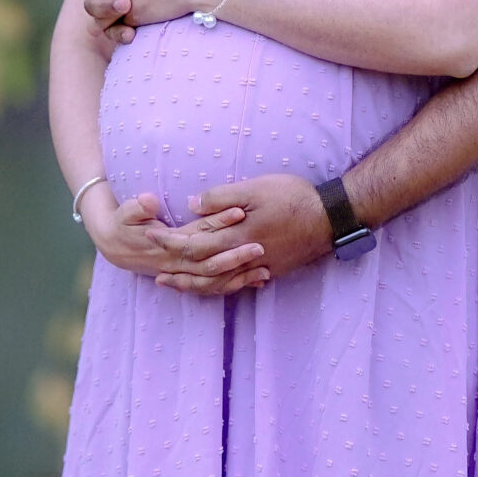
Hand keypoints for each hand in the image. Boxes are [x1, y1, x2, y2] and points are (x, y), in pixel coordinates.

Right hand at [79, 188, 269, 289]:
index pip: (197, 233)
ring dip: (239, 276)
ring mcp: (184, 271)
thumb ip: (137, 208)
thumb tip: (148, 201)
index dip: (218, 223)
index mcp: (167, 244)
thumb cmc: (122, 225)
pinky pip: (214, 287)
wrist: (115, 246)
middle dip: (235, 256)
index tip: (240, 212)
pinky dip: (234, 286)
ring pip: (214, 281)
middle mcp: (178, 262)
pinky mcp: (190, 274)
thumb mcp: (125, 213)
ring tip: (266, 271)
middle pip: (210, 262)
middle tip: (261, 245)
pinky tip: (255, 283)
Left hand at [154, 175, 333, 295]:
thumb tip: (191, 205)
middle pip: (199, 267)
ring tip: (172, 283)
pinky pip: (235, 285)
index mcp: (234, 235)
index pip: (192, 243)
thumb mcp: (256, 188)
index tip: (149, 235)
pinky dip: (218, 288)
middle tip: (149, 265)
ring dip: (191, 283)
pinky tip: (212, 286)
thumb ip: (222, 198)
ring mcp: (255, 267)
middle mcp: (240, 256)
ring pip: (215, 282)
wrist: (328, 219)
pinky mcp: (267, 271)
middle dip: (173, 265)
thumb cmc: (292, 197)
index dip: (169, 241)